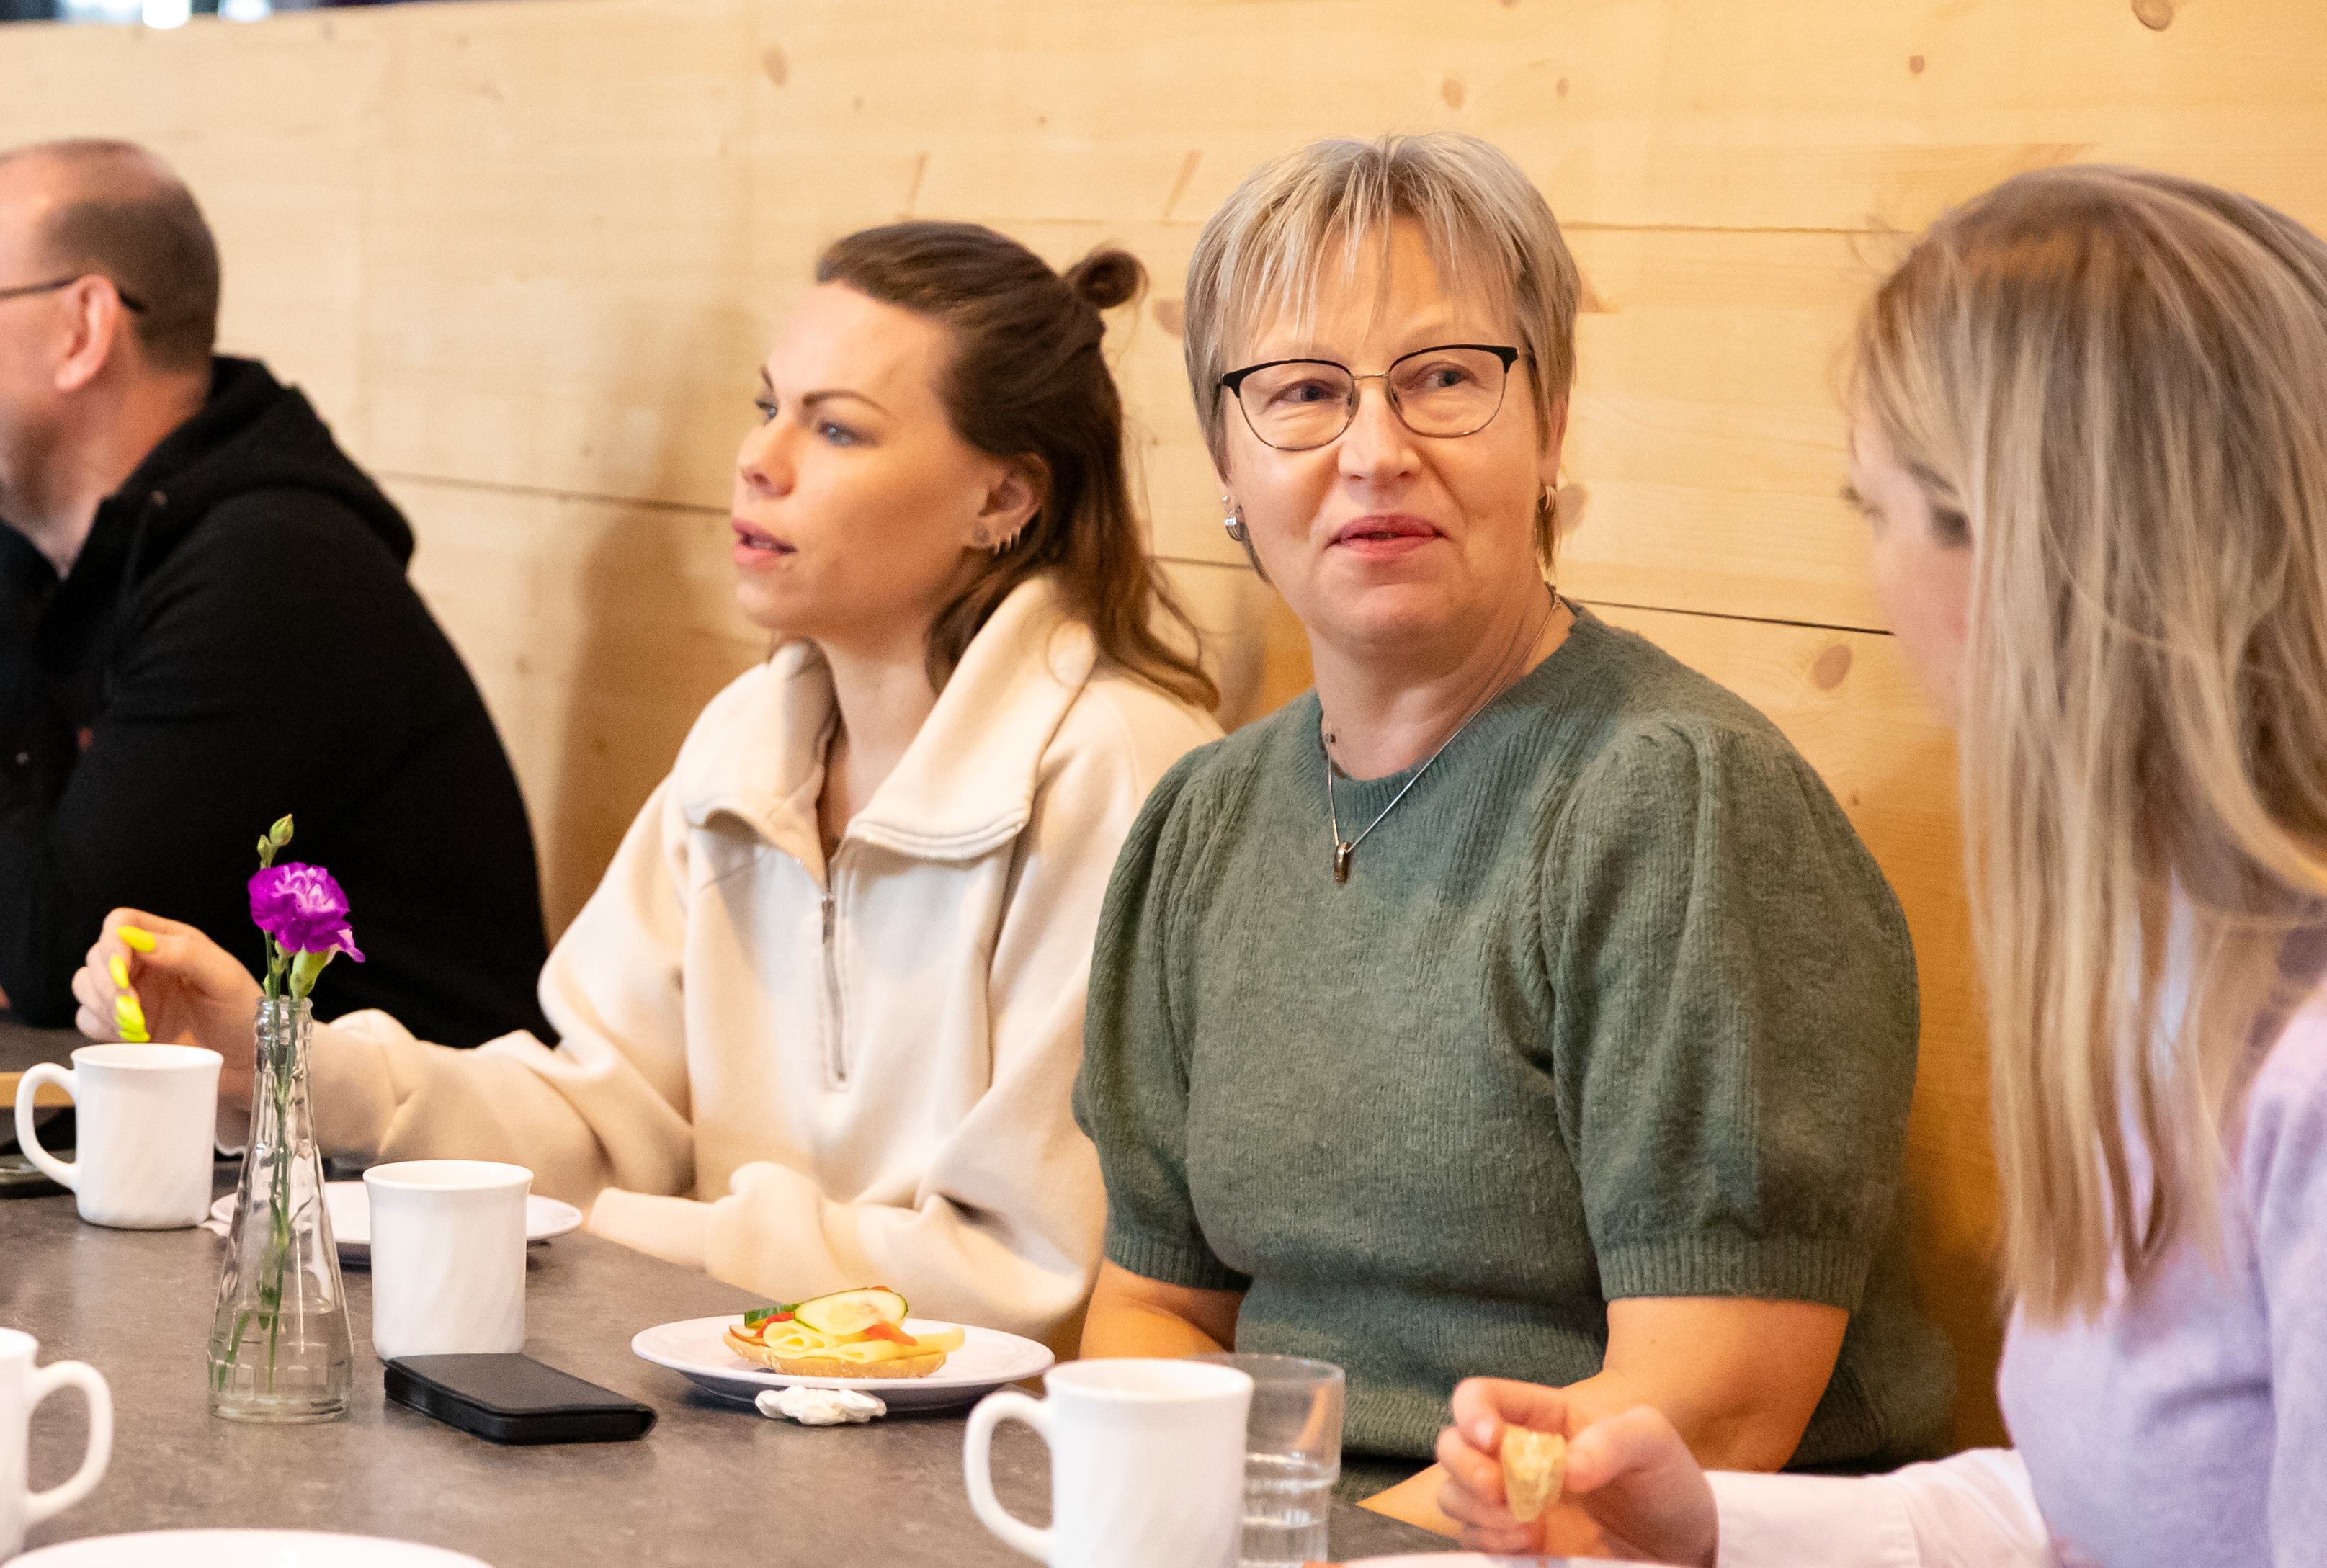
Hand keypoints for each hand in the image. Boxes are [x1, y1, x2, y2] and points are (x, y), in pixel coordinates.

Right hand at [72, 909, 263, 1114]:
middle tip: (131, 1009)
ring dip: (100, 1004)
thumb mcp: (225, 979)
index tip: (122, 974)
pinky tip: (130, 1038)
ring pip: (85, 985)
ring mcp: (133, 995)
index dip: (112, 944)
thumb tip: (136, 939)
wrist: (247, 1063)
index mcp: (172, 942)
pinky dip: (99, 1027)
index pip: (122, 923)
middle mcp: (147, 965)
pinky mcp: (124, 1026)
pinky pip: (88, 1019)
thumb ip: (186, 953)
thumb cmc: (245, 1016)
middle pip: (97, 955)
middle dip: (107, 982)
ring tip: (135, 1026)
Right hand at [1435, 1378, 1718, 1565]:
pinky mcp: (1513, 1542)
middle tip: (1501, 1494)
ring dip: (1477, 1510)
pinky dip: (1488, 1542)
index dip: (1472, 1412)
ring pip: (1452, 1493)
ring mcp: (1511, 1500)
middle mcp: (1516, 1454)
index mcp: (1543, 1417)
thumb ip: (1615, 1440)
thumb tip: (1567, 1469)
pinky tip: (1530, 1546)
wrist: (1682, 1549)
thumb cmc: (1667, 1483)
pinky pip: (1470, 1537)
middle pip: (1451, 1444)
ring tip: (1528, 1528)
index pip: (1482, 1397)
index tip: (1492, 1440)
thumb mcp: (1655, 1444)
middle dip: (1465, 1467)